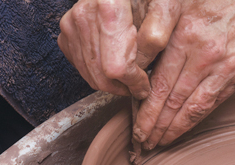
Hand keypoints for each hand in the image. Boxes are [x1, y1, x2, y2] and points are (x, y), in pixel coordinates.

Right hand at [58, 0, 178, 98]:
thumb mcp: (167, 8)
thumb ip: (156, 37)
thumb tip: (141, 67)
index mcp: (108, 7)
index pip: (117, 66)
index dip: (134, 82)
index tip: (146, 84)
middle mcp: (84, 15)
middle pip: (100, 75)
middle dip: (123, 86)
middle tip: (140, 84)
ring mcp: (72, 25)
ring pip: (90, 75)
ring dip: (113, 82)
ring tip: (132, 74)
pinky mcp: (67, 33)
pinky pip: (82, 67)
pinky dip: (100, 73)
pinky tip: (117, 63)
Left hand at [131, 0, 234, 148]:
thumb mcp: (178, 0)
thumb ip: (155, 27)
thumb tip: (135, 61)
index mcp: (187, 35)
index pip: (161, 84)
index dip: (147, 111)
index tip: (136, 128)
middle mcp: (208, 55)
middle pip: (176, 101)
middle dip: (157, 127)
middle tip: (144, 144)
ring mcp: (227, 67)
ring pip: (196, 107)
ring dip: (177, 129)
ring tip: (162, 141)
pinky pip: (216, 101)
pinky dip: (198, 117)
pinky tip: (186, 126)